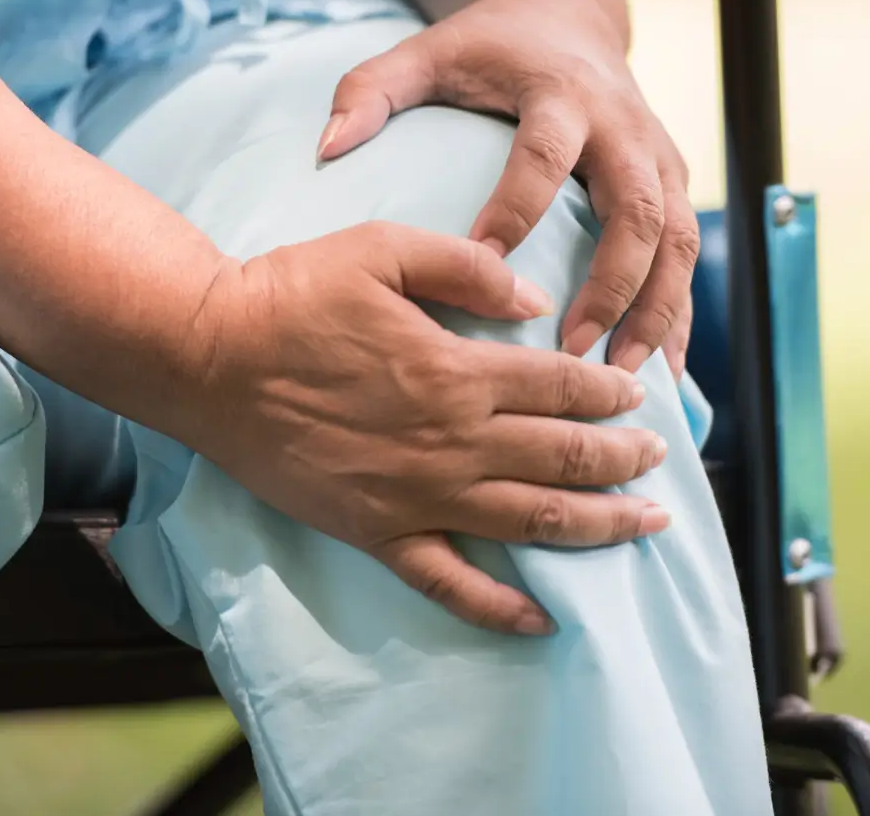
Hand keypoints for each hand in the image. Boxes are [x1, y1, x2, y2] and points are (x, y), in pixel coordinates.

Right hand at [185, 221, 669, 635]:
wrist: (210, 359)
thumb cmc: (293, 296)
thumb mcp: (384, 248)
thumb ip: (468, 268)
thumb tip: (535, 300)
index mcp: (458, 371)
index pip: (563, 386)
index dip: (610, 392)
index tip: (638, 395)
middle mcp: (452, 442)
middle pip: (565, 457)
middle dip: (624, 461)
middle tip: (659, 460)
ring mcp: (417, 497)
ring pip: (530, 521)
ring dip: (598, 526)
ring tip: (645, 527)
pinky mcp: (378, 533)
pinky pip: (450, 583)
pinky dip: (501, 607)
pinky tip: (543, 619)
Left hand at [318, 0, 698, 379]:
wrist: (568, 16)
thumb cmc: (488, 48)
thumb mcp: (428, 53)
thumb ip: (371, 90)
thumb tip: (326, 148)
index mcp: (560, 94)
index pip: (546, 154)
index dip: (519, 208)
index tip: (485, 267)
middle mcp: (622, 126)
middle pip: (639, 210)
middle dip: (613, 285)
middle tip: (575, 352)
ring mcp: (658, 156)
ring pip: (677, 240)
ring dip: (657, 311)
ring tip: (623, 377)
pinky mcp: (674, 181)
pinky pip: (688, 255)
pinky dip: (679, 313)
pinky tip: (666, 371)